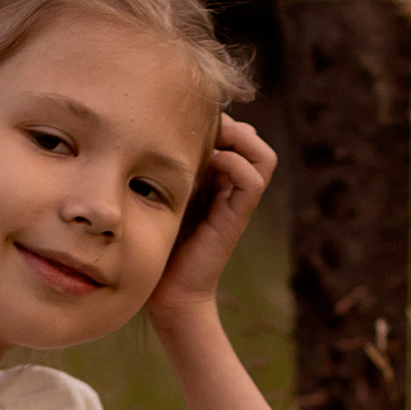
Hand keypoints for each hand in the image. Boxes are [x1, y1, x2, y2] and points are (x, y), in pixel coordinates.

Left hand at [149, 114, 275, 333]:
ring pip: (262, 154)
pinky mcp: (237, 218)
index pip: (234, 131)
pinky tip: (208, 164)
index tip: (179, 119)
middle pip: (252, 137)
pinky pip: (253, 180)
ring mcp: (237, 202)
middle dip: (228, 123)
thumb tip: (148, 127)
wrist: (167, 291)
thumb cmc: (154, 242)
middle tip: (194, 128)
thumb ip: (163, 165)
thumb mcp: (154, 192)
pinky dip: (234, 163)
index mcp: (214, 176)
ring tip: (209, 142)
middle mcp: (231, 186)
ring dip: (239, 139)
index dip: (214, 118)